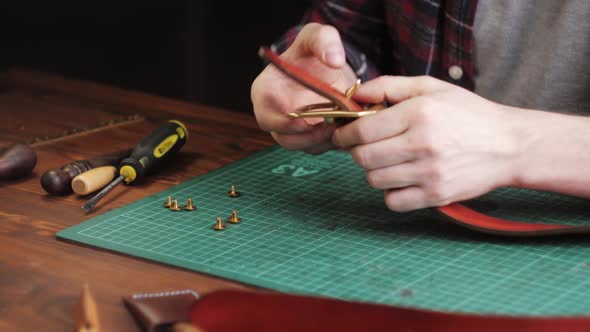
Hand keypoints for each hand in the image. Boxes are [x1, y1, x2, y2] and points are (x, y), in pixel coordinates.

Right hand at [251, 23, 356, 153]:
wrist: (323, 67)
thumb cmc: (310, 52)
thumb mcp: (315, 37)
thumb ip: (323, 40)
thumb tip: (335, 59)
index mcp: (265, 94)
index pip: (266, 118)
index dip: (284, 124)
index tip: (307, 121)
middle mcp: (276, 116)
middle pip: (287, 139)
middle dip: (310, 136)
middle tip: (332, 126)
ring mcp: (294, 131)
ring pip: (306, 146)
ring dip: (325, 140)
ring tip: (344, 125)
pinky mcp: (312, 138)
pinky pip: (322, 147)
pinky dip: (335, 141)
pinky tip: (349, 128)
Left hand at [332, 76, 522, 210]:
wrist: (510, 145)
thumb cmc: (468, 113)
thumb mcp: (431, 88)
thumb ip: (389, 86)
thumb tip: (355, 95)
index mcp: (419, 113)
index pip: (362, 131)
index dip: (345, 133)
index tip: (344, 134)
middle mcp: (422, 144)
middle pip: (363, 158)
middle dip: (357, 152)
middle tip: (367, 147)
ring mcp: (430, 173)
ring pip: (374, 180)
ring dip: (375, 172)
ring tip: (390, 161)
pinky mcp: (436, 195)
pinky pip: (393, 202)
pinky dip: (391, 193)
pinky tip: (402, 180)